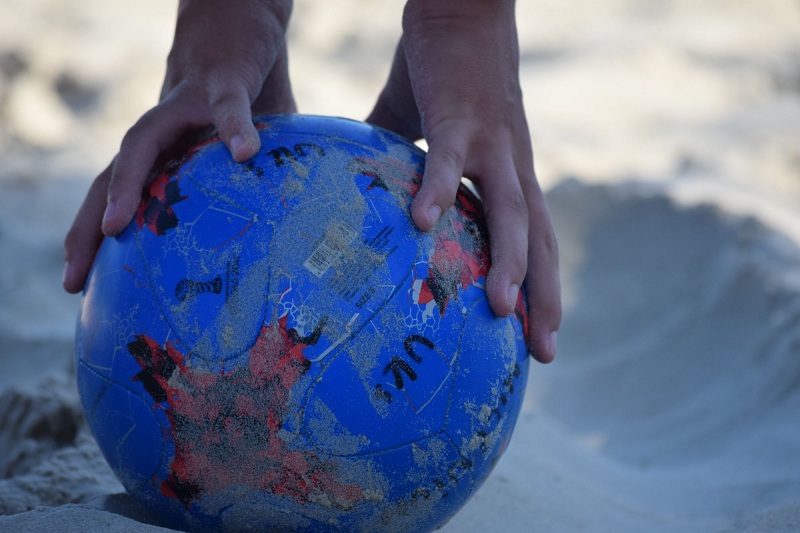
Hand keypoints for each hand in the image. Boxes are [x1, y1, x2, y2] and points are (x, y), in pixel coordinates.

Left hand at [63, 0, 295, 293]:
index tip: (81, 284)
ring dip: (125, 182)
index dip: (96, 238)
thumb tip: (289, 239)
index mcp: (168, 151)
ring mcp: (186, 104)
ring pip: (141, 142)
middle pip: (110, 177)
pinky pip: (227, 107)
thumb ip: (258, 189)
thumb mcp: (251, 149)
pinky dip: (235, 127)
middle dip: (87, 227)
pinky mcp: (224, 82)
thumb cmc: (250, 92)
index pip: (120, 196)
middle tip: (72, 279)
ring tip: (115, 226)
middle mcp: (163, 130)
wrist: (247, 23)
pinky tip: (245, 151)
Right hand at [367, 0, 560, 362]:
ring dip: (509, 260)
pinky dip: (439, 190)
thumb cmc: (446, 67)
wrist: (463, 5)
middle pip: (537, 240)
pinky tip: (422, 224)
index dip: (543, 287)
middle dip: (545, 297)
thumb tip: (373, 193)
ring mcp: (490, 141)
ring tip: (500, 310)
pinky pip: (448, 158)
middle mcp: (512, 164)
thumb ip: (410, 164)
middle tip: (543, 352)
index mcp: (509, 171)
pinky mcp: (459, 116)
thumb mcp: (430, 127)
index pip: (533, 239)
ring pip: (508, 209)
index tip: (539, 335)